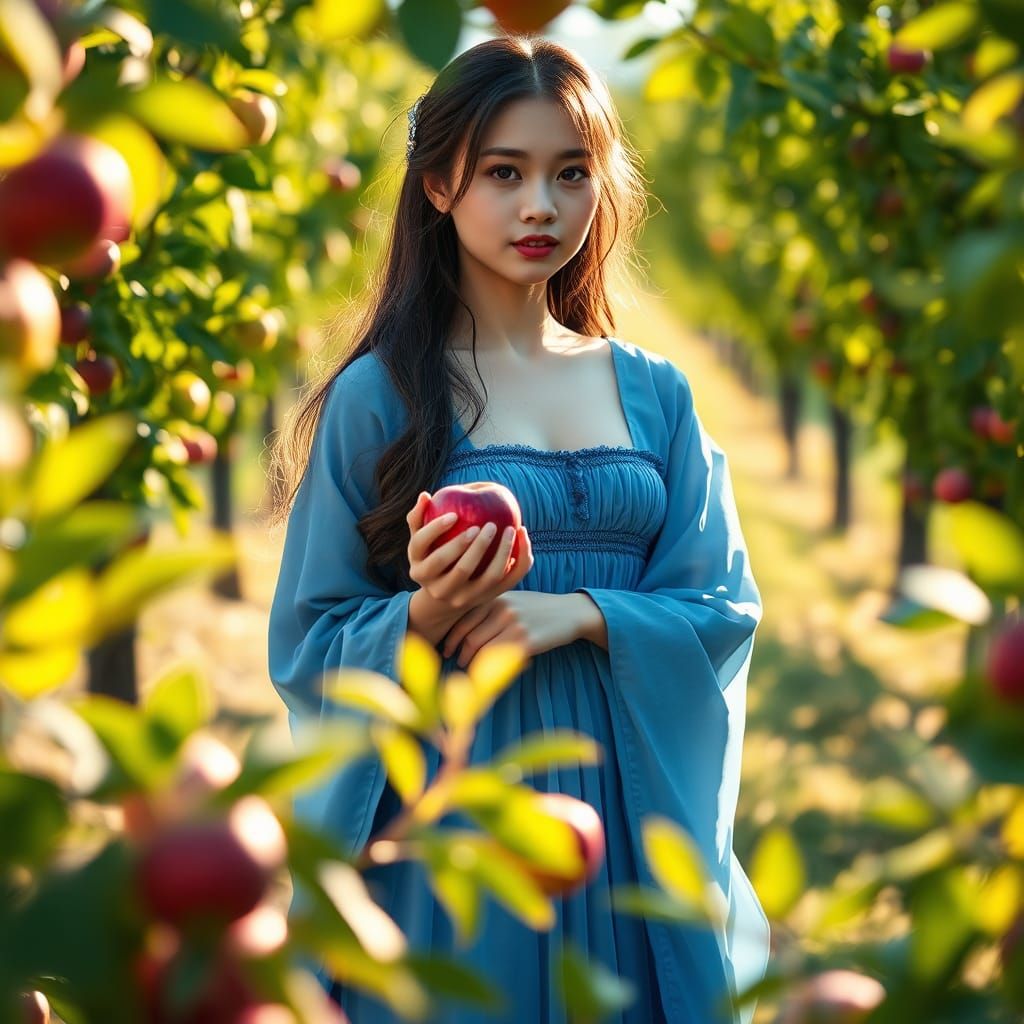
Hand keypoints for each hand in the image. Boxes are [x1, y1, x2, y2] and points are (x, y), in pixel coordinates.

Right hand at [406, 491, 533, 619]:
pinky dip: (520, 561)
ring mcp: (464, 598)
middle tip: (489, 525)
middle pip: (460, 569)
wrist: (446, 598)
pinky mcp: (486, 598)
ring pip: (488, 578)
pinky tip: (523, 538)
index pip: (424, 550)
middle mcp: (440, 589)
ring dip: (502, 553)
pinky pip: (508, 581)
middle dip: (477, 547)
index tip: (453, 515)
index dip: (436, 530)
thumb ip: (419, 519)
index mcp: (420, 570)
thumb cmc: (433, 557)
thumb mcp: (420, 544)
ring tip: (510, 529)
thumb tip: (425, 495)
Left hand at [441, 591, 581, 668]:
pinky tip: (488, 670)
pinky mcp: (527, 642)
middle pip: (469, 637)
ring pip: (481, 650)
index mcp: (495, 597)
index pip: (463, 619)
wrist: (569, 612)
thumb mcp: (512, 598)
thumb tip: (459, 627)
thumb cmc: (536, 607)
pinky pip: (499, 659)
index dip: (451, 637)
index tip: (446, 648)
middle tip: (456, 661)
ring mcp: (515, 626)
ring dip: (471, 662)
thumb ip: (489, 607)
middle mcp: (503, 609)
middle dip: (459, 653)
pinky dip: (489, 667)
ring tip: (469, 667)